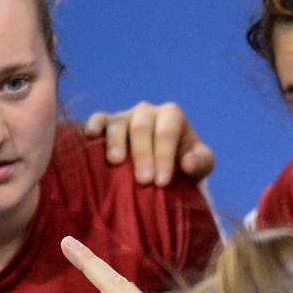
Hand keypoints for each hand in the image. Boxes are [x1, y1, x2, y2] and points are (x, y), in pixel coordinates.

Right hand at [85, 101, 214, 185]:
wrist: (164, 166)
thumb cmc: (184, 164)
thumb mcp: (202, 164)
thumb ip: (201, 162)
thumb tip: (188, 164)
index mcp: (172, 115)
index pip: (167, 132)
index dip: (164, 155)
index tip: (161, 182)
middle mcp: (147, 111)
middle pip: (142, 127)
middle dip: (143, 154)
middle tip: (143, 180)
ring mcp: (125, 116)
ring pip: (118, 122)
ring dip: (116, 142)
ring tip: (116, 162)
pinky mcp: (106, 123)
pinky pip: (99, 119)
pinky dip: (94, 126)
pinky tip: (91, 137)